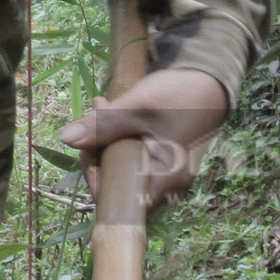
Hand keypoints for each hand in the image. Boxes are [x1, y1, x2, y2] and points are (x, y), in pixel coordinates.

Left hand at [58, 68, 228, 209]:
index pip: (119, 199)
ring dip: (107, 136)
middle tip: (97, 109)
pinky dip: (119, 134)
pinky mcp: (161, 156)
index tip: (87, 145)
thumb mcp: (139, 107)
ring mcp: (164, 171)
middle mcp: (166, 183)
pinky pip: (132, 153)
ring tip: (102, 103)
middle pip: (118, 180)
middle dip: (99, 147)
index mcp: (165, 181)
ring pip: (122, 163)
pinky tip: (112, 109)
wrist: (212, 80)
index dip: (96, 177)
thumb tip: (66, 139)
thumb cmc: (182, 96)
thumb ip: (104, 125)